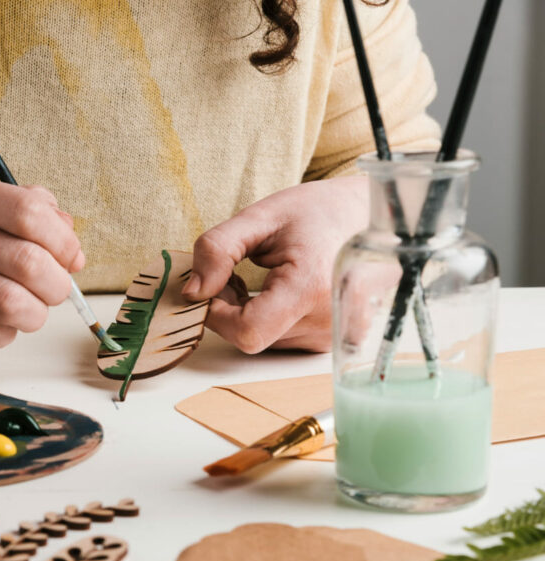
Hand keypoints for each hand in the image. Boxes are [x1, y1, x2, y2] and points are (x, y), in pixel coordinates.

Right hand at [0, 176, 83, 346]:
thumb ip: (24, 211)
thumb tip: (72, 242)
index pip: (30, 213)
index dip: (63, 241)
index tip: (70, 259)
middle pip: (27, 262)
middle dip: (56, 285)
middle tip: (54, 292)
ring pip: (10, 302)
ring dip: (35, 315)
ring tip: (31, 312)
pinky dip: (6, 333)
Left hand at [182, 175, 367, 352]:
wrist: (375, 214)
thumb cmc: (319, 211)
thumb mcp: (261, 217)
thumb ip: (218, 249)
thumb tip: (192, 291)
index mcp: (311, 287)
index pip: (246, 331)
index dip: (217, 314)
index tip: (213, 286)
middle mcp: (328, 320)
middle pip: (252, 336)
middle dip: (230, 308)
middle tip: (235, 272)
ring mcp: (334, 335)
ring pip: (265, 340)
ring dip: (249, 314)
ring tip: (264, 277)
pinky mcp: (333, 341)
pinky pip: (283, 340)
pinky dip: (270, 320)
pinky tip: (279, 292)